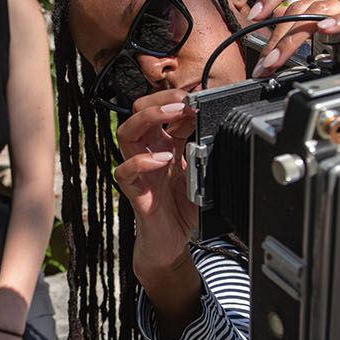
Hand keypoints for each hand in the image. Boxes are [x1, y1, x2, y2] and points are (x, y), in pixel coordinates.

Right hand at [113, 90, 198, 283]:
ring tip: (172, 113)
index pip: (161, 109)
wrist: (172, 242)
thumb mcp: (201, 171)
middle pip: (138, 111)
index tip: (199, 97)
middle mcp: (148, 152)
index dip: (178, 99)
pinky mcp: (134, 191)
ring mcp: (139, 170)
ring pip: (126, 132)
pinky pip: (124, 171)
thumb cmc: (183, 207)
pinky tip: (162, 160)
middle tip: (184, 100)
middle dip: (160, 99)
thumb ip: (205, 149)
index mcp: (163, 143)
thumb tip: (215, 124)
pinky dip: (142, 162)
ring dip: (149, 117)